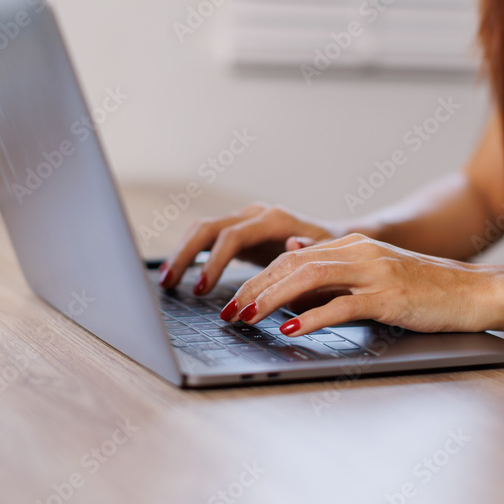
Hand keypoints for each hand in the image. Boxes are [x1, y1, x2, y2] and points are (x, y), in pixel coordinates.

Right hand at [159, 203, 341, 294]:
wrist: (336, 239)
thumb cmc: (333, 253)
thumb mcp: (328, 257)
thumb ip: (310, 254)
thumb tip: (293, 247)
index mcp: (275, 219)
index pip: (234, 236)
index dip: (215, 262)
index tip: (203, 289)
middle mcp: (257, 214)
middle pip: (210, 227)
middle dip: (187, 255)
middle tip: (171, 284)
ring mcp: (246, 219)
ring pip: (204, 229)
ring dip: (183, 253)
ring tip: (167, 281)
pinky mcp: (240, 230)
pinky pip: (208, 236)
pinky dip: (191, 252)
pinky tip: (178, 273)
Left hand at [219, 233, 503, 335]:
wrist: (472, 290)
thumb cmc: (423, 288)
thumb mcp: (373, 270)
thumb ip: (334, 265)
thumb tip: (290, 255)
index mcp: (352, 245)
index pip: (291, 257)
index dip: (258, 279)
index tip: (234, 301)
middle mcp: (358, 252)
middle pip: (291, 265)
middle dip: (254, 289)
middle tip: (229, 312)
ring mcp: (373, 272)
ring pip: (308, 278)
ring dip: (271, 300)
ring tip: (247, 318)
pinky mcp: (388, 297)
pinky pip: (341, 305)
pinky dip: (311, 317)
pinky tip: (290, 328)